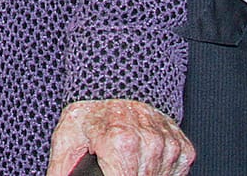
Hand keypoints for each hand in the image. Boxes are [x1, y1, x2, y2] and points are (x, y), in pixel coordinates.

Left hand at [45, 98, 193, 175]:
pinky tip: (143, 157)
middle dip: (123, 174)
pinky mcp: (183, 147)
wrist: (118, 79)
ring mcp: (168, 145)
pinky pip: (176, 172)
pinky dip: (160, 169)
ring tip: (125, 160)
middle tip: (112, 164)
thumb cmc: (92, 108)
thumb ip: (63, 170)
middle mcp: (149, 143)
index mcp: (120, 142)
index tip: (106, 172)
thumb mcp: (67, 138)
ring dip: (142, 173)